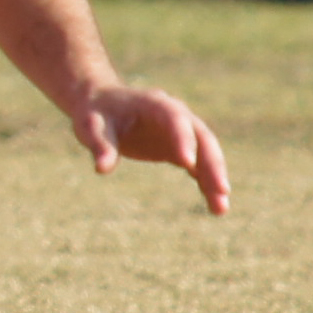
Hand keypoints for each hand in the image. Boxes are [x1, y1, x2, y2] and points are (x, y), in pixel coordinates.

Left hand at [72, 83, 230, 212]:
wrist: (101, 106)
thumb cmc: (95, 114)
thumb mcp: (90, 127)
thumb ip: (100, 145)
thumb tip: (102, 169)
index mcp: (155, 104)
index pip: (175, 119)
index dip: (183, 139)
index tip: (186, 164)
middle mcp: (176, 116)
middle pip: (202, 138)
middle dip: (212, 164)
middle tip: (222, 190)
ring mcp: (181, 133)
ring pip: (206, 155)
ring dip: (216, 179)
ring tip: (221, 208)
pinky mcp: (179, 148)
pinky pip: (199, 166)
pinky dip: (206, 183)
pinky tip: (215, 205)